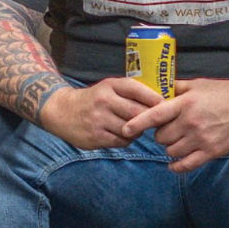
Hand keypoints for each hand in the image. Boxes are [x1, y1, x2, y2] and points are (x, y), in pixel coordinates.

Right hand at [37, 78, 161, 150]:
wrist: (62, 111)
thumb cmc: (94, 99)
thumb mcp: (108, 88)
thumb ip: (130, 92)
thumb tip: (162, 101)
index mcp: (109, 86)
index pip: (136, 89)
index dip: (153, 98)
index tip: (166, 105)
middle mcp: (103, 101)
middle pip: (136, 112)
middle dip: (149, 118)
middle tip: (157, 121)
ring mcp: (98, 120)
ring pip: (130, 129)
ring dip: (137, 130)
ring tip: (136, 127)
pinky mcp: (95, 137)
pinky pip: (121, 141)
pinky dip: (126, 139)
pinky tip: (123, 134)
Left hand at [129, 77, 228, 171]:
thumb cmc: (224, 92)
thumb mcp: (198, 84)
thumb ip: (176, 88)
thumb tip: (156, 89)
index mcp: (186, 103)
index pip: (154, 115)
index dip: (137, 123)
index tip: (125, 129)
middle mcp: (191, 122)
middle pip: (161, 137)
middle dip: (161, 134)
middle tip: (168, 129)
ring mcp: (201, 138)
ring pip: (171, 151)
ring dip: (170, 147)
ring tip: (178, 140)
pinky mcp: (211, 151)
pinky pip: (186, 164)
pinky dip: (176, 166)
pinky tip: (174, 163)